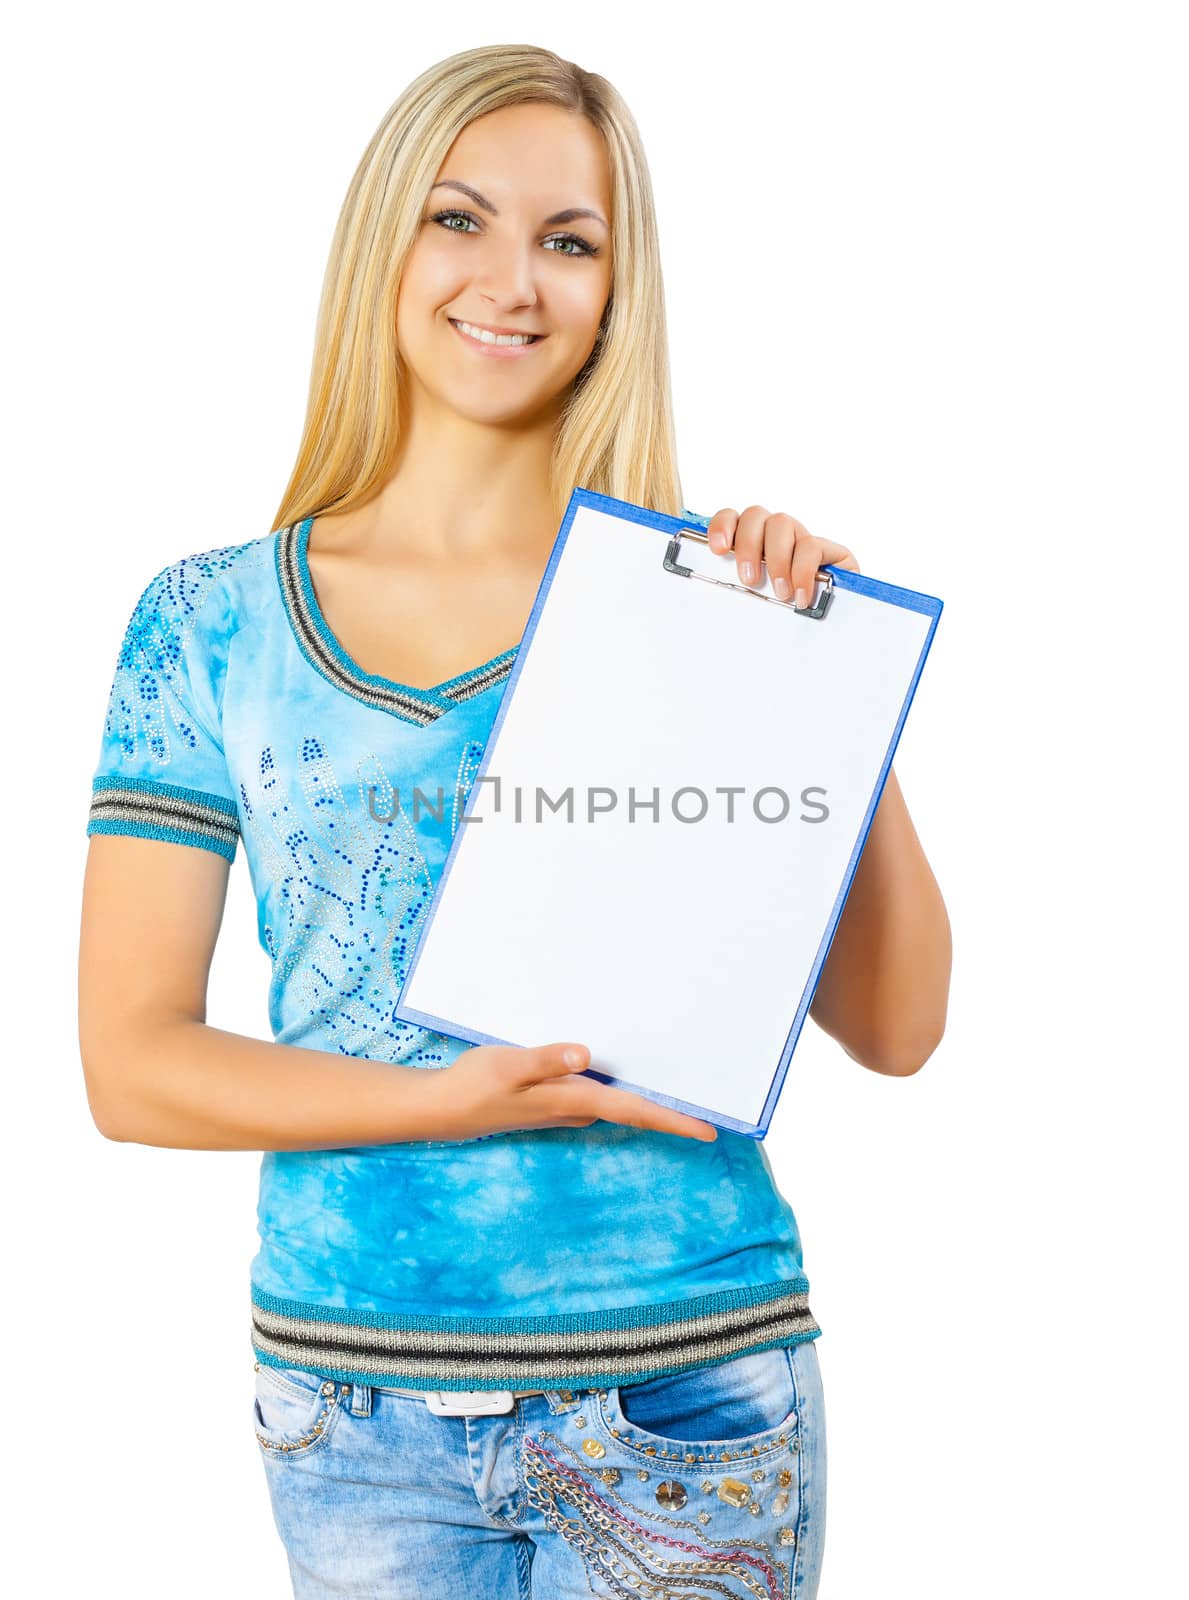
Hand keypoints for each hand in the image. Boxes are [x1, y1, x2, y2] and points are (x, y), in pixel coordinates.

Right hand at [432, 1041, 717, 1142]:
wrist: (446, 1108)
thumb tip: (585, 1055)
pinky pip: (602, 1094)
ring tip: (684, 1084)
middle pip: (637, 1110)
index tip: (710, 1129)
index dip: (673, 1119)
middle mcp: (578, 1108)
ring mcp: (568, 1106)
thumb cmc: (477, 1084)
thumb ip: (546, 1059)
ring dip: (650, 1098)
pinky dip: (624, 1088)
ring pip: (621, 1103)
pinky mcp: (557, 1099)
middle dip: (673, 1109)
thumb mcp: (508, 1066)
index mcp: (574, 1099)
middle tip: (714, 1105)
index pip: (635, 1110)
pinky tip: (628, 1069)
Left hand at [705, 506, 859, 605]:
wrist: (830, 626)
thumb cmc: (784, 614)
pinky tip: (801, 596)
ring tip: (780, 592)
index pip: (730, 517)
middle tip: (749, 580)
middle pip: (755, 516)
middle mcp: (773, 532)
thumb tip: (715, 595)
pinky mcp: (829, 549)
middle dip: (748, 546)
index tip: (718, 549)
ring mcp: (801, 537)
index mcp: (749, 541)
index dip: (722, 527)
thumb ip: (738, 590)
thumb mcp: (755, 601)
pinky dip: (802, 572)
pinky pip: (811, 547)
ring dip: (776, 559)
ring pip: (782, 524)